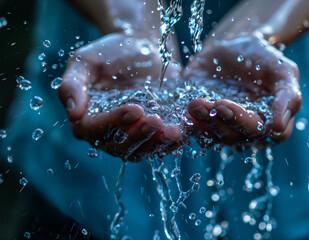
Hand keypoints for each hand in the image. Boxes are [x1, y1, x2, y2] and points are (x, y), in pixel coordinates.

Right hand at [58, 33, 181, 160]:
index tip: (134, 108)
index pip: (95, 130)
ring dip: (157, 143)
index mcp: (87, 118)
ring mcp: (132, 135)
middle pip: (120, 147)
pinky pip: (161, 145)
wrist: (140, 47)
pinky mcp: (152, 133)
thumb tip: (73, 113)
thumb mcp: (85, 61)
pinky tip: (183, 132)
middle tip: (155, 120)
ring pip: (142, 150)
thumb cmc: (110, 52)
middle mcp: (108, 133)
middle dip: (139, 136)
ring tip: (174, 131)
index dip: (114, 122)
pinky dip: (171, 142)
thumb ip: (72, 84)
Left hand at [183, 34, 301, 146]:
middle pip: (233, 137)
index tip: (231, 105)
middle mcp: (243, 130)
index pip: (262, 134)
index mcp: (268, 123)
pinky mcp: (200, 120)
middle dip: (222, 121)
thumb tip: (278, 127)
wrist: (233, 46)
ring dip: (203, 122)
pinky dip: (186, 125)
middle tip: (215, 103)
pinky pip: (192, 129)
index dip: (246, 123)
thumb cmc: (262, 58)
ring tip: (195, 104)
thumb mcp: (283, 71)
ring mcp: (220, 126)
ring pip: (211, 135)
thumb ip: (288, 96)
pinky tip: (182, 112)